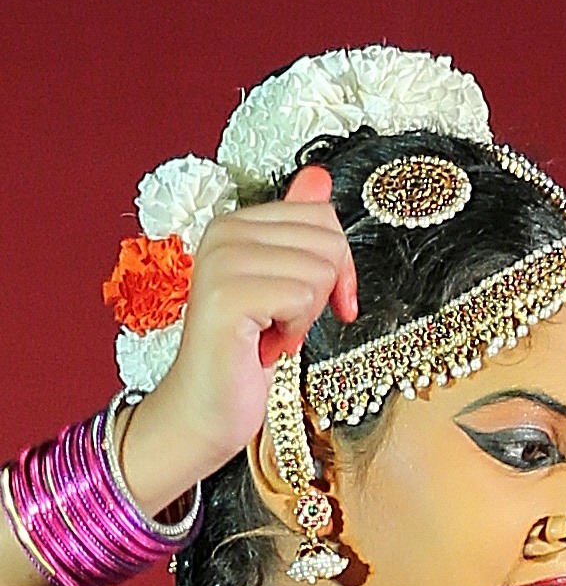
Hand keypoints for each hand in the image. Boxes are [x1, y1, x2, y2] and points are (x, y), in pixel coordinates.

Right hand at [117, 166, 357, 516]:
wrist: (207, 409)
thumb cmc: (247, 356)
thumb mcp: (283, 287)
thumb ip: (298, 232)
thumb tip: (318, 176)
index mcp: (237, 223)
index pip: (321, 215)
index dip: (338, 267)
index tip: (319, 305)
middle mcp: (224, 231)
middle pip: (327, 240)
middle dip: (324, 293)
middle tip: (287, 323)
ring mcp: (222, 260)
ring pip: (319, 270)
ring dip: (307, 317)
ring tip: (272, 335)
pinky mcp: (227, 294)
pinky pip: (302, 296)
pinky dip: (296, 330)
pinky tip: (268, 345)